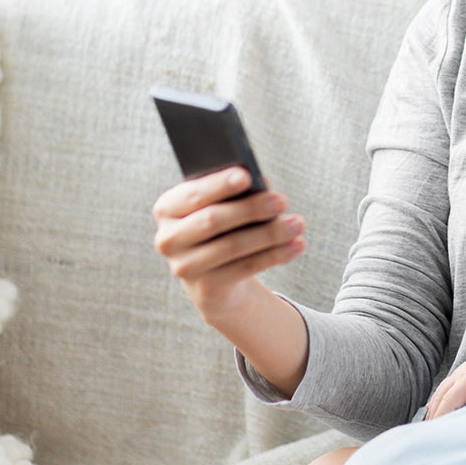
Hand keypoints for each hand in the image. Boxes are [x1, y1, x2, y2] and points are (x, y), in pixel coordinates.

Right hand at [151, 166, 306, 325]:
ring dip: (270, 234)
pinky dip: (275, 255)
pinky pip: (245, 268)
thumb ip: (235, 193)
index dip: (218, 185)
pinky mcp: (205, 288)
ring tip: (298, 224)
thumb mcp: (224, 207)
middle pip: (212, 220)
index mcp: (167, 209)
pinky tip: (296, 245)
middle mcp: (168, 239)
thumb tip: (262, 184)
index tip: (246, 176)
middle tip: (282, 200)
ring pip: (232, 246)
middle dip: (251, 209)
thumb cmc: (222, 228)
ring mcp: (184, 267)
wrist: (215, 278)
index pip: (192, 194)